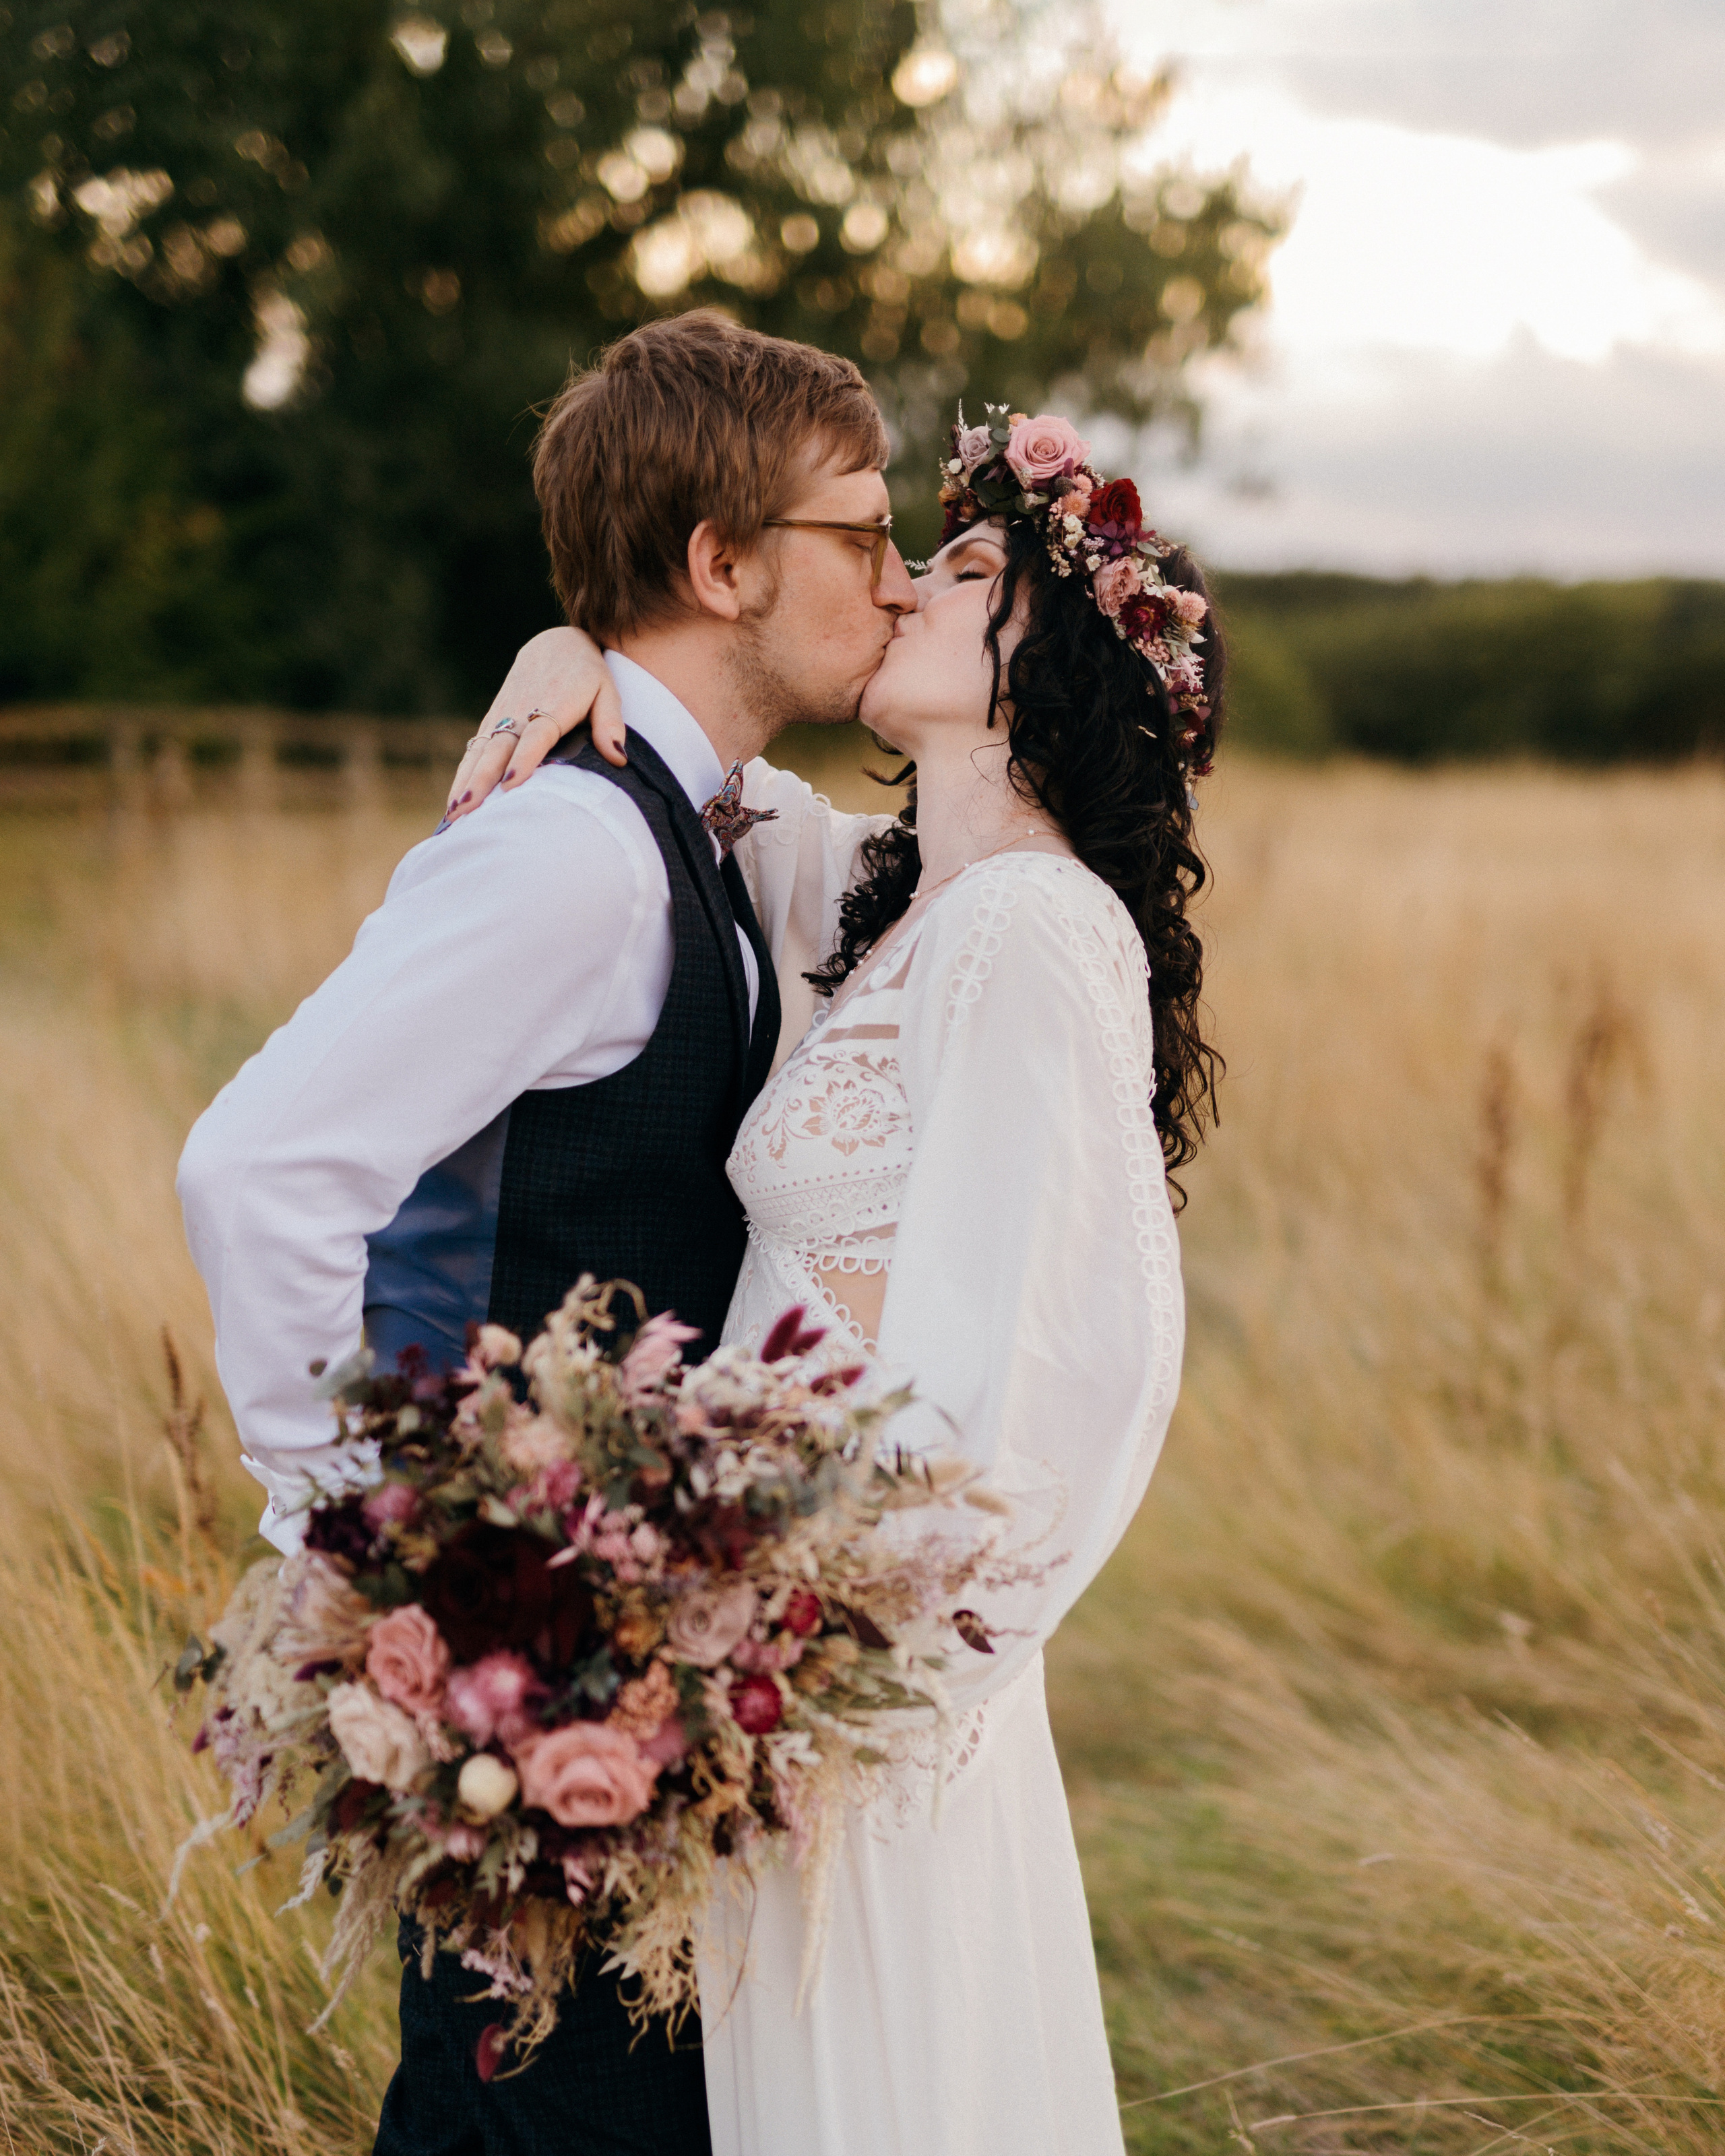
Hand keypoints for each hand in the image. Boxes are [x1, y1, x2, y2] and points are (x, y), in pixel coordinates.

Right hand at [444, 628, 626, 820]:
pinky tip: (454, 800)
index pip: (536, 735)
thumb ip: (610, 722)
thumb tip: (618, 757)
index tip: (512, 783)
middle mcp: (521, 710)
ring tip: (454, 812)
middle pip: (499, 748)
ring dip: (466, 781)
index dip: (524, 758)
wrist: (558, 644)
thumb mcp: (607, 691)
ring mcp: (503, 714)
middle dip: (482, 779)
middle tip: (469, 808)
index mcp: (553, 705)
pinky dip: (464, 773)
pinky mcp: (493, 718)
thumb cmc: (588, 673)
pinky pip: (476, 748)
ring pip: (481, 750)